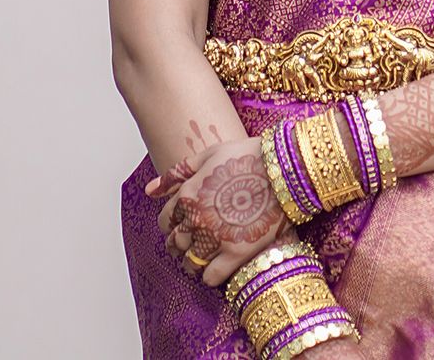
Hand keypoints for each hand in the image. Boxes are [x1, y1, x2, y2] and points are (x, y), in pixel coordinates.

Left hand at [147, 136, 287, 287]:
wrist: (283, 169)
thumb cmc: (248, 156)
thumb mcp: (208, 156)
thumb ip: (176, 174)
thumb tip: (149, 191)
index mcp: (187, 195)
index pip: (165, 221)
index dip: (172, 226)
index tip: (183, 227)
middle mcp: (196, 219)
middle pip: (175, 244)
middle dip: (180, 246)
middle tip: (192, 246)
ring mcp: (215, 238)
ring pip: (190, 263)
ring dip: (192, 264)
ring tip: (203, 260)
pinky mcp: (236, 253)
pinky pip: (211, 277)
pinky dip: (209, 277)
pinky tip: (217, 270)